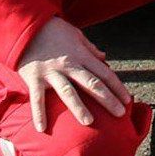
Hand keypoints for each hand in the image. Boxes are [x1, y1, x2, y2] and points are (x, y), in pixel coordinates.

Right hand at [15, 16, 132, 134]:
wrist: (26, 26)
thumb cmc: (53, 30)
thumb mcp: (76, 34)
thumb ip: (90, 48)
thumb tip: (104, 57)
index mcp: (81, 55)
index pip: (104, 73)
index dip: (117, 87)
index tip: (128, 100)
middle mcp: (68, 64)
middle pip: (91, 83)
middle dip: (107, 99)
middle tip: (120, 114)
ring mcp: (51, 72)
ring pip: (68, 92)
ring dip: (78, 107)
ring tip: (89, 122)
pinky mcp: (34, 77)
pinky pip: (37, 98)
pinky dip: (39, 113)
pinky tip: (42, 129)